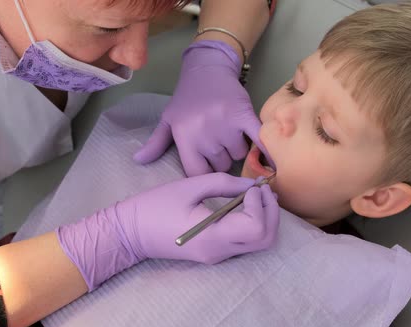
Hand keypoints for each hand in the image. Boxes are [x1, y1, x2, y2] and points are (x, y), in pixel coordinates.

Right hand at [57, 173, 278, 290]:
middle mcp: (220, 252)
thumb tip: (252, 184)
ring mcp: (218, 256)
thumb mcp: (189, 186)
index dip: (259, 204)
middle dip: (271, 212)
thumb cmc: (155, 206)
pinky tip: (246, 204)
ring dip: (266, 218)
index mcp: (212, 236)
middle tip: (262, 189)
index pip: (256, 227)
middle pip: (266, 239)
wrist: (130, 233)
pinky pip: (246, 242)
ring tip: (256, 194)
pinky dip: (255, 223)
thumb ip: (224, 183)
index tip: (249, 187)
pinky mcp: (215, 253)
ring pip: (259, 243)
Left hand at [133, 40, 269, 176]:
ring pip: (239, 155)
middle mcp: (204, 133)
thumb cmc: (187, 98)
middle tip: (218, 140)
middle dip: (222, 157)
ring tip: (231, 132)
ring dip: (238, 148)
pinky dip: (265, 152)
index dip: (204, 173)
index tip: (207, 165)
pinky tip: (272, 164)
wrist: (208, 69)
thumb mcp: (168, 119)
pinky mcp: (244, 116)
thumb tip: (138, 161)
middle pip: (221, 165)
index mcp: (185, 137)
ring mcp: (225, 125)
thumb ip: (156, 143)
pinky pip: (258, 141)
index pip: (198, 173)